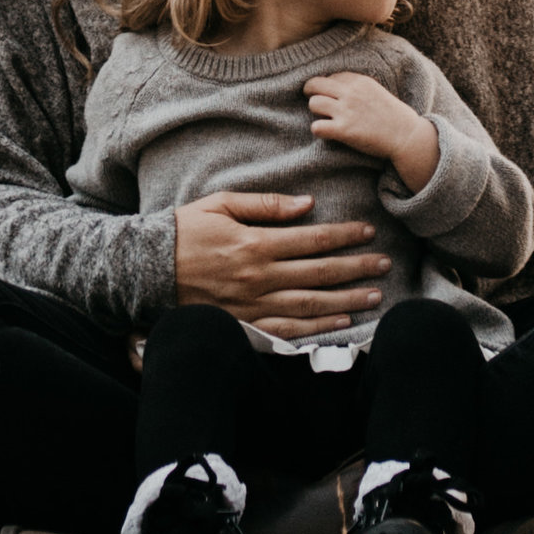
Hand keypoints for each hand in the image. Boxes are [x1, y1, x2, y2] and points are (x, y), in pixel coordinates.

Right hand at [173, 190, 387, 332]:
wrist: (148, 268)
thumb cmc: (186, 230)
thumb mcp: (222, 204)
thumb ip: (267, 204)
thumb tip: (308, 204)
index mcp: (256, 243)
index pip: (313, 240)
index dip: (345, 236)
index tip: (369, 232)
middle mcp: (259, 276)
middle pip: (319, 273)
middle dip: (356, 267)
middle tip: (385, 263)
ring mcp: (253, 305)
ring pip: (310, 304)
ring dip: (346, 300)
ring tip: (375, 294)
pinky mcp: (245, 324)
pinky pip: (288, 330)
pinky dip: (317, 328)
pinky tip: (341, 322)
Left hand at [304, 70, 438, 189]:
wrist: (406, 136)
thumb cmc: (393, 116)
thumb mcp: (376, 91)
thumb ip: (358, 88)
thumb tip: (337, 87)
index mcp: (359, 81)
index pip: (331, 76)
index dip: (328, 87)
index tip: (333, 96)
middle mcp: (350, 93)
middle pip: (315, 84)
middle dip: (311, 92)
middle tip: (315, 102)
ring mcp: (346, 111)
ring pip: (313, 104)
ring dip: (316, 112)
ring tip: (325, 119)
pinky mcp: (344, 130)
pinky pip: (316, 127)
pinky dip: (318, 130)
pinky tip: (326, 133)